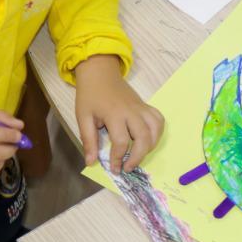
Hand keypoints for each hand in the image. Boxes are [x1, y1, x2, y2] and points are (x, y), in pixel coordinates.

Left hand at [74, 55, 163, 172]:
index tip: (114, 169)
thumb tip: (91, 162)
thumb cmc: (90, 96)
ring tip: (139, 155)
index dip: (118, 159)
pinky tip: (148, 140)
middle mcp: (131, 111)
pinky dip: (157, 132)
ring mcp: (141, 108)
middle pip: (143, 138)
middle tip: (128, 167)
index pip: (121, 142)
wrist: (100, 73)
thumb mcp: (83, 117)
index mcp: (114, 114)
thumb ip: (88, 140)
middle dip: (138, 157)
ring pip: (155, 129)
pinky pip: (159, 119)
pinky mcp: (146, 105)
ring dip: (150, 146)